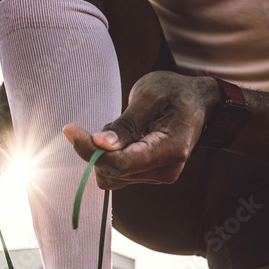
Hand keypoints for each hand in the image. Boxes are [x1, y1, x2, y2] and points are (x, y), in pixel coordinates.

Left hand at [63, 71, 220, 189]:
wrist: (198, 102)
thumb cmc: (175, 92)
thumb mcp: (149, 95)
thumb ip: (125, 123)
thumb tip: (100, 143)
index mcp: (171, 149)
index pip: (122, 163)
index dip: (91, 151)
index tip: (71, 130)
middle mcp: (165, 170)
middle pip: (114, 171)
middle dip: (98, 148)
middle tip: (109, 121)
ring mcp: (158, 176)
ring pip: (113, 175)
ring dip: (106, 152)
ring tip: (127, 127)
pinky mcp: (149, 176)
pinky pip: (118, 174)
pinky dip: (112, 157)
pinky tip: (126, 139)